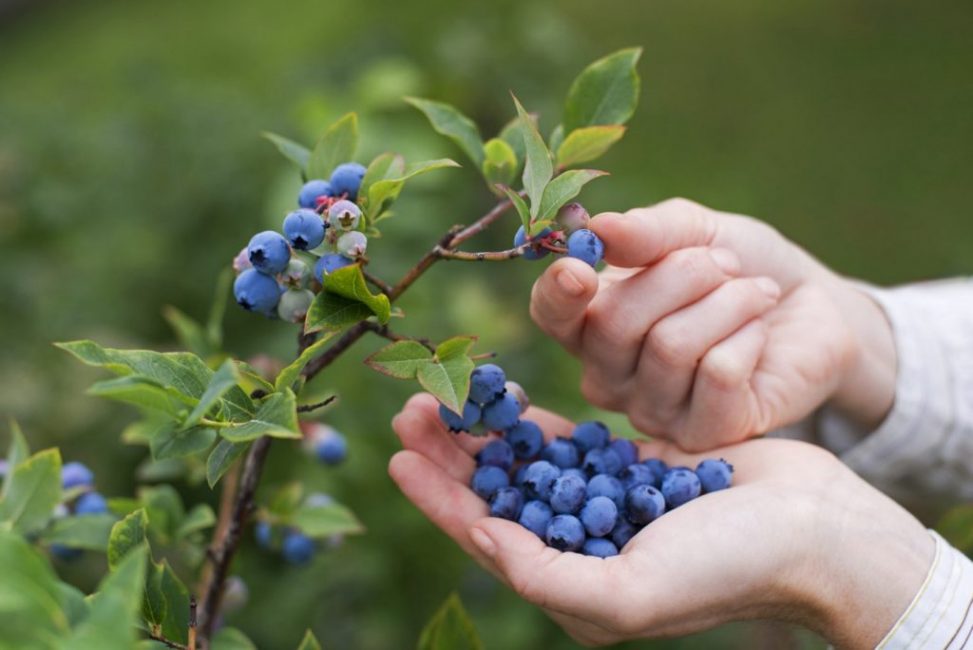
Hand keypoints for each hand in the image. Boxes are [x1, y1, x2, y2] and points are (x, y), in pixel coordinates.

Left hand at [388, 394, 931, 647]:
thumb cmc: (729, 569)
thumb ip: (548, 575)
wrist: (813, 529)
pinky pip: (569, 441)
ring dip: (484, 432)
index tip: (397, 456)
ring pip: (525, 464)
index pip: (486, 538)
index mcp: (574, 586)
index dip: (438, 498)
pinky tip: (503, 397)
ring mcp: (605, 503)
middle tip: (410, 408)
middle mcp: (582, 546)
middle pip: (497, 495)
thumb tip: (483, 539)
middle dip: (451, 455)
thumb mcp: (630, 592)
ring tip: (443, 395)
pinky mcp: (632, 466)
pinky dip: (534, 421)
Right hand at [530, 198, 896, 450]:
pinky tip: (759, 334)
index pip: (551, 316)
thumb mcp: (695, 231)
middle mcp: (610, 375)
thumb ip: (647, 232)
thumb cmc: (740, 266)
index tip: (581, 268)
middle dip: (681, 274)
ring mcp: (654, 412)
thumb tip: (598, 229)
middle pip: (615, 324)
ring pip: (670, 347)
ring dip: (727, 301)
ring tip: (755, 293)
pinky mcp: (705, 434)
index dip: (558, 294)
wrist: (812, 306)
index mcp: (592, 322)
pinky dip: (748, 335)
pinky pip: (717, 374)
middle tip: (725, 264)